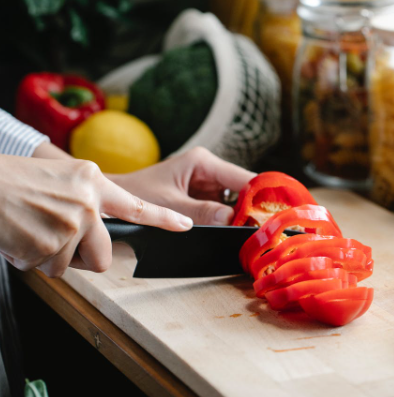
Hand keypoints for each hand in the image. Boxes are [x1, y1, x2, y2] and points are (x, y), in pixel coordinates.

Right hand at [0, 155, 192, 276]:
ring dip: (51, 256)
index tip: (185, 225)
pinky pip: (48, 269)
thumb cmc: (14, 181)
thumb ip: (87, 202)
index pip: (137, 206)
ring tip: (32, 231)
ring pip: (72, 265)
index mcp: (93, 182)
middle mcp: (88, 202)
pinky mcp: (51, 244)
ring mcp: (72, 224)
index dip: (164, 219)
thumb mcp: (61, 179)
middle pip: (105, 254)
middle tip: (59, 242)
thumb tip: (96, 233)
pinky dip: (33, 260)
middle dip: (84, 257)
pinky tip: (20, 238)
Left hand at [110, 147, 255, 225]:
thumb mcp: (169, 205)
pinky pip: (224, 208)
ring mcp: (207, 183)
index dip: (261, 195)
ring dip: (244, 216)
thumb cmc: (136, 194)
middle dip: (254, 209)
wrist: (115, 198)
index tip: (274, 215)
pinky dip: (231, 221)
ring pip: (236, 200)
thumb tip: (232, 220)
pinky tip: (238, 232)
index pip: (242, 177)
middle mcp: (208, 170)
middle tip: (266, 230)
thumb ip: (200, 212)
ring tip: (255, 234)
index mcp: (202, 162)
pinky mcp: (203, 197)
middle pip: (243, 189)